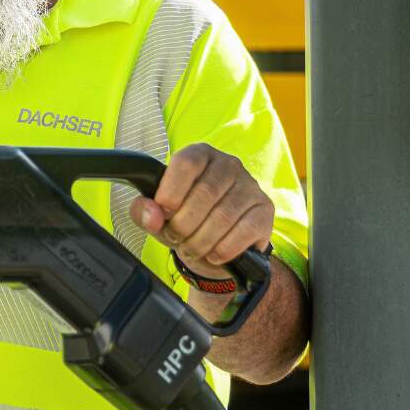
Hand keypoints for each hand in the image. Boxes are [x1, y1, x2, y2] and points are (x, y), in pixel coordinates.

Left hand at [131, 143, 272, 280]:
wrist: (217, 246)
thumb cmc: (186, 221)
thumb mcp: (158, 217)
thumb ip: (144, 212)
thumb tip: (150, 213)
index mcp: (199, 155)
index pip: (186, 163)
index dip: (171, 192)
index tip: (163, 212)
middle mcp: (228, 164)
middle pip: (205, 193)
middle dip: (184, 224)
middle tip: (176, 237)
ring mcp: (250, 186)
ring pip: (224, 216)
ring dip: (201, 240)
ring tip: (192, 248)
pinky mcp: (265, 209)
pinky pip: (245, 230)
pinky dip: (224, 249)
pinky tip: (214, 254)